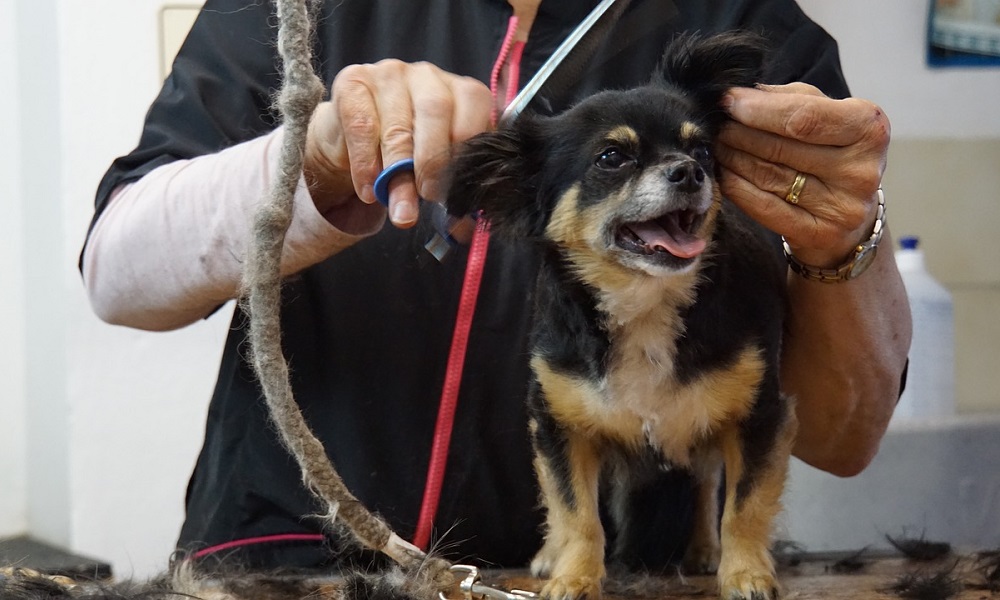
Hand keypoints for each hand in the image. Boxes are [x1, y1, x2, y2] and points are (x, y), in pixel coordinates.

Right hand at [304, 60, 492, 227]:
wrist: (354, 138)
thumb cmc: (408, 151)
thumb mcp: (438, 166)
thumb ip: (454, 187)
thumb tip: (462, 228)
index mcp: (461, 90)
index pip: (474, 110)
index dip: (465, 152)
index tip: (454, 190)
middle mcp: (428, 74)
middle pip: (436, 113)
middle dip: (433, 162)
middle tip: (429, 197)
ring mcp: (389, 73)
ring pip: (397, 126)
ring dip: (398, 177)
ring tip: (400, 211)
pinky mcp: (353, 80)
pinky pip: (362, 126)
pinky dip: (366, 165)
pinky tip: (368, 190)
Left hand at [716, 84, 890, 268]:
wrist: (850, 213)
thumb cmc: (832, 152)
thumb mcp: (823, 115)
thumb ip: (788, 100)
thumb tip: (740, 92)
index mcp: (869, 129)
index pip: (805, 117)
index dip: (760, 110)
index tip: (728, 102)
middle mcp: (862, 170)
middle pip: (782, 148)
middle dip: (740, 133)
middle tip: (716, 125)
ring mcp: (844, 207)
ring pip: (770, 176)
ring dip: (734, 159)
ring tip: (715, 146)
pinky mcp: (822, 235)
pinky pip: (766, 208)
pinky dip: (738, 188)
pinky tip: (722, 175)